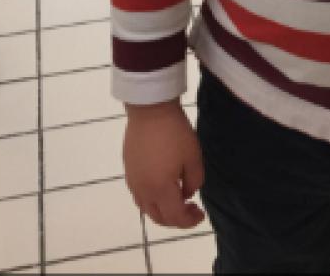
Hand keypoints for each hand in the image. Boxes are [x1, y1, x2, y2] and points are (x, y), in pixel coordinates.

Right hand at [123, 100, 206, 228]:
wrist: (150, 109)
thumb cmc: (175, 132)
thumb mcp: (193, 157)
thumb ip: (194, 182)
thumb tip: (186, 193)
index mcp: (160, 189)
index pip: (175, 217)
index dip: (190, 220)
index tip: (200, 214)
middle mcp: (143, 190)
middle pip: (159, 217)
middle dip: (176, 219)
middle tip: (192, 209)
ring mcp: (133, 181)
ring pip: (147, 208)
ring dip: (163, 211)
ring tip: (178, 200)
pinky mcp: (128, 170)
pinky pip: (139, 195)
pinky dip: (152, 200)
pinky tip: (163, 188)